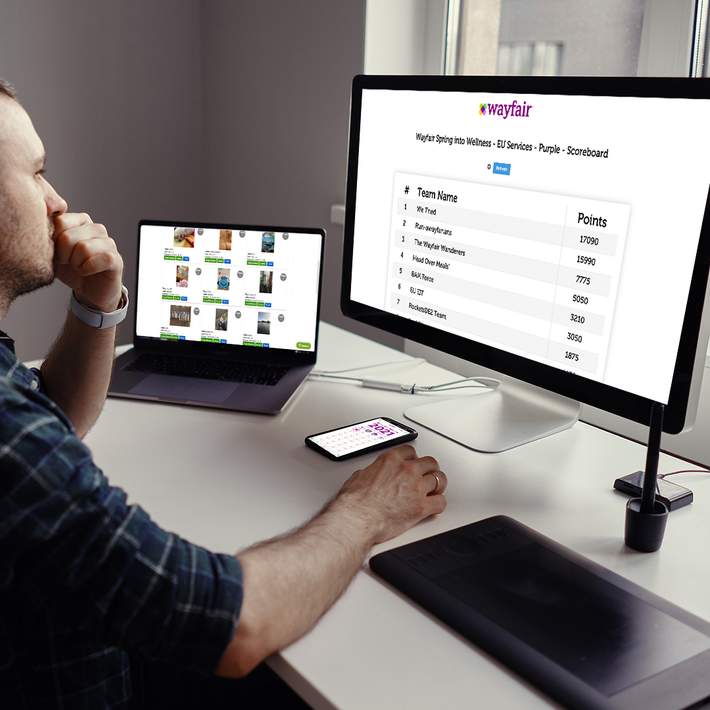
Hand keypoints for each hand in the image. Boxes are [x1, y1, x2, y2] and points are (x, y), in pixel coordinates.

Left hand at [53, 213, 123, 311]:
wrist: (88, 291)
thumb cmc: (70, 269)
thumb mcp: (51, 250)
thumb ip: (46, 233)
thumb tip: (44, 216)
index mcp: (80, 221)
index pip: (60, 221)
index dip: (53, 241)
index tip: (57, 252)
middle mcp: (96, 228)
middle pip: (68, 236)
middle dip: (63, 255)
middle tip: (68, 263)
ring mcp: (108, 242)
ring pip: (83, 248)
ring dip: (76, 263)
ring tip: (78, 267)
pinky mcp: (116, 258)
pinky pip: (99, 259)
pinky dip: (88, 269)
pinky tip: (87, 272)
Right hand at [333, 445, 447, 544]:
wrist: (357, 519)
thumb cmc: (354, 501)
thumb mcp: (360, 476)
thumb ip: (373, 472)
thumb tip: (373, 475)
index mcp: (391, 460)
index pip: (410, 451)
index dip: (413, 458)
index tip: (414, 462)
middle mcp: (406, 470)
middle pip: (430, 462)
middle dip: (429, 469)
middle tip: (428, 474)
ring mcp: (416, 488)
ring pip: (439, 480)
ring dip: (437, 485)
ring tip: (435, 489)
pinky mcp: (421, 507)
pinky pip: (440, 502)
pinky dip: (439, 504)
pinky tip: (435, 506)